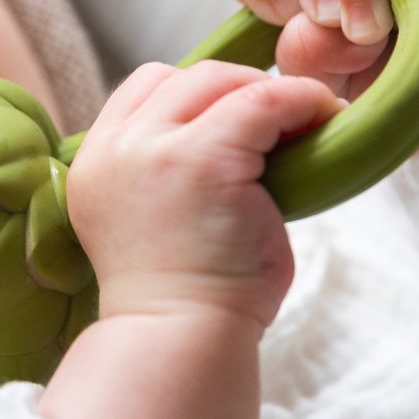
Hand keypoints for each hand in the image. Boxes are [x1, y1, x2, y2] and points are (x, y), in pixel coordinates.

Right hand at [67, 60, 342, 330]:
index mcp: (95, 163)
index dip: (193, 94)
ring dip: (265, 93)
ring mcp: (154, 150)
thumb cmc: (182, 296)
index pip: (142, 90)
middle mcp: (114, 149)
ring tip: (303, 121)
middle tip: (279, 120)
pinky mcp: (204, 158)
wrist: (179, 341)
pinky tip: (323, 121)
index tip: (233, 120)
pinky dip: (300, 102)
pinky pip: (263, 101)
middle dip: (234, 88)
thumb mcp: (151, 218)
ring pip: (216, 80)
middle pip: (178, 77)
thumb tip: (233, 130)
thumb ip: (166, 170)